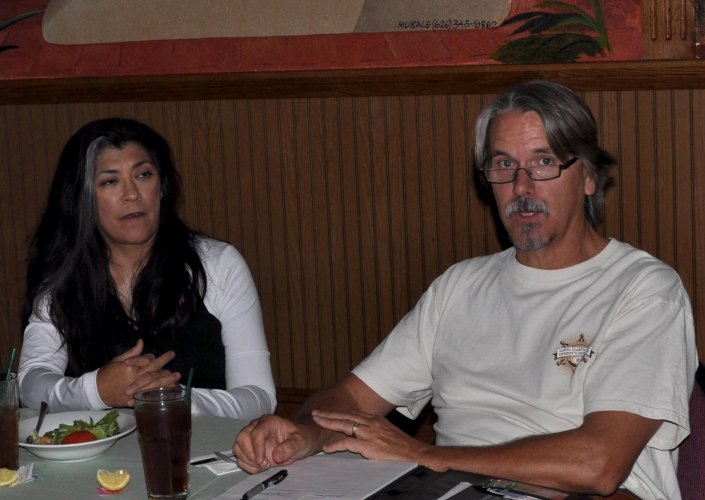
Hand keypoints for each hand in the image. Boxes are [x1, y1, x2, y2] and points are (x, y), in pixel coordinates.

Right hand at [97, 339, 180, 406]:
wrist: (95, 391)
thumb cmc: (106, 373)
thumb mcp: (117, 360)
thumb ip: (132, 352)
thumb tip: (141, 342)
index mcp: (131, 368)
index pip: (148, 361)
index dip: (154, 358)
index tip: (161, 356)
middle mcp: (135, 379)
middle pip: (154, 373)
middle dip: (166, 368)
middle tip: (177, 368)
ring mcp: (135, 391)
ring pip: (154, 386)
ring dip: (166, 382)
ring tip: (176, 379)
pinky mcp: (134, 400)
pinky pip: (149, 397)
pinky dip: (158, 395)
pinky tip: (167, 393)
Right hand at [233, 415, 320, 473]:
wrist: (300, 442)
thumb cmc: (301, 438)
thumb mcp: (301, 442)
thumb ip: (290, 448)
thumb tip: (276, 456)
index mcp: (269, 422)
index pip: (256, 433)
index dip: (257, 448)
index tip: (263, 462)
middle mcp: (257, 427)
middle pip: (242, 437)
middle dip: (249, 454)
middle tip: (263, 465)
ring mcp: (252, 437)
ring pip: (238, 447)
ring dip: (247, 460)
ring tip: (263, 466)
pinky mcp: (250, 448)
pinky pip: (240, 457)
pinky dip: (247, 465)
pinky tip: (259, 467)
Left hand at [311, 409, 428, 463]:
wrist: (415, 453)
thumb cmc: (402, 445)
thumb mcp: (386, 431)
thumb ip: (373, 429)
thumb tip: (360, 432)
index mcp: (374, 418)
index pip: (351, 412)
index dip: (338, 412)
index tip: (326, 411)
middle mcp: (371, 422)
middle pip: (345, 415)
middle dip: (329, 414)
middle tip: (315, 413)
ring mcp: (369, 433)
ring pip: (344, 425)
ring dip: (329, 423)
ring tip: (317, 422)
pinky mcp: (369, 446)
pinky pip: (348, 444)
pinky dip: (336, 445)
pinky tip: (327, 448)